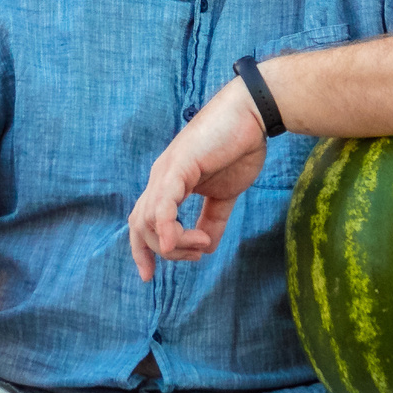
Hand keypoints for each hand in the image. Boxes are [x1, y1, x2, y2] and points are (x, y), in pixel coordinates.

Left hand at [126, 79, 271, 280]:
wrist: (252, 115)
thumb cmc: (239, 148)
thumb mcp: (225, 195)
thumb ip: (214, 220)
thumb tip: (205, 248)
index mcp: (168, 185)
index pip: (142, 222)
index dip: (141, 251)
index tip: (148, 277)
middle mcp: (160, 179)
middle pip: (140, 227)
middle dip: (161, 253)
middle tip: (195, 256)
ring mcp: (166, 172)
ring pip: (150, 222)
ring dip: (176, 244)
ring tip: (203, 242)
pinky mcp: (178, 166)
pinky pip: (163, 204)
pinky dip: (166, 227)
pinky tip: (174, 243)